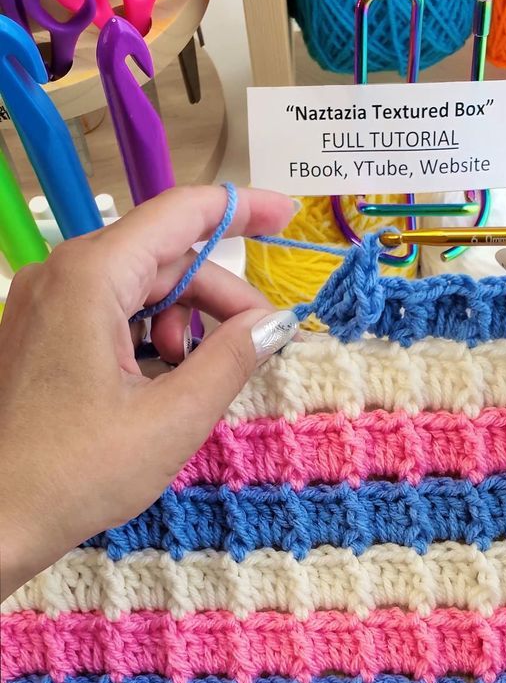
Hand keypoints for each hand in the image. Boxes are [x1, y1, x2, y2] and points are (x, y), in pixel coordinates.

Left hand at [0, 184, 295, 598]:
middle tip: (261, 340)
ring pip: (136, 287)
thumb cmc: (78, 472)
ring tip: (196, 379)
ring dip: (183, 322)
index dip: (241, 209)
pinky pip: (107, 313)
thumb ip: (233, 359)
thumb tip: (276, 321)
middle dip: (217, 295)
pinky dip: (148, 337)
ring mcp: (44, 303)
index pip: (180, 215)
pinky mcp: (39, 334)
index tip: (288, 216)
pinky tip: (162, 383)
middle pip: (161, 257)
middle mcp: (61, 275)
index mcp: (91, 278)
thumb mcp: (174, 418)